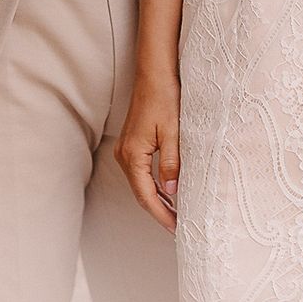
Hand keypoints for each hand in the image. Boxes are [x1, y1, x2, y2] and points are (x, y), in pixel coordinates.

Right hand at [116, 73, 181, 232]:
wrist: (153, 73)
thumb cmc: (164, 97)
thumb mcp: (173, 132)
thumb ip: (170, 164)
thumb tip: (171, 193)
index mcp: (133, 155)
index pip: (146, 195)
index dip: (161, 214)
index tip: (176, 228)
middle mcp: (124, 155)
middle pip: (140, 193)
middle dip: (158, 212)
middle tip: (178, 226)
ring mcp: (125, 150)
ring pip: (140, 184)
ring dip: (156, 200)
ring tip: (175, 213)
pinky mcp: (131, 144)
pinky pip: (139, 173)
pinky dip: (152, 186)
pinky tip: (166, 191)